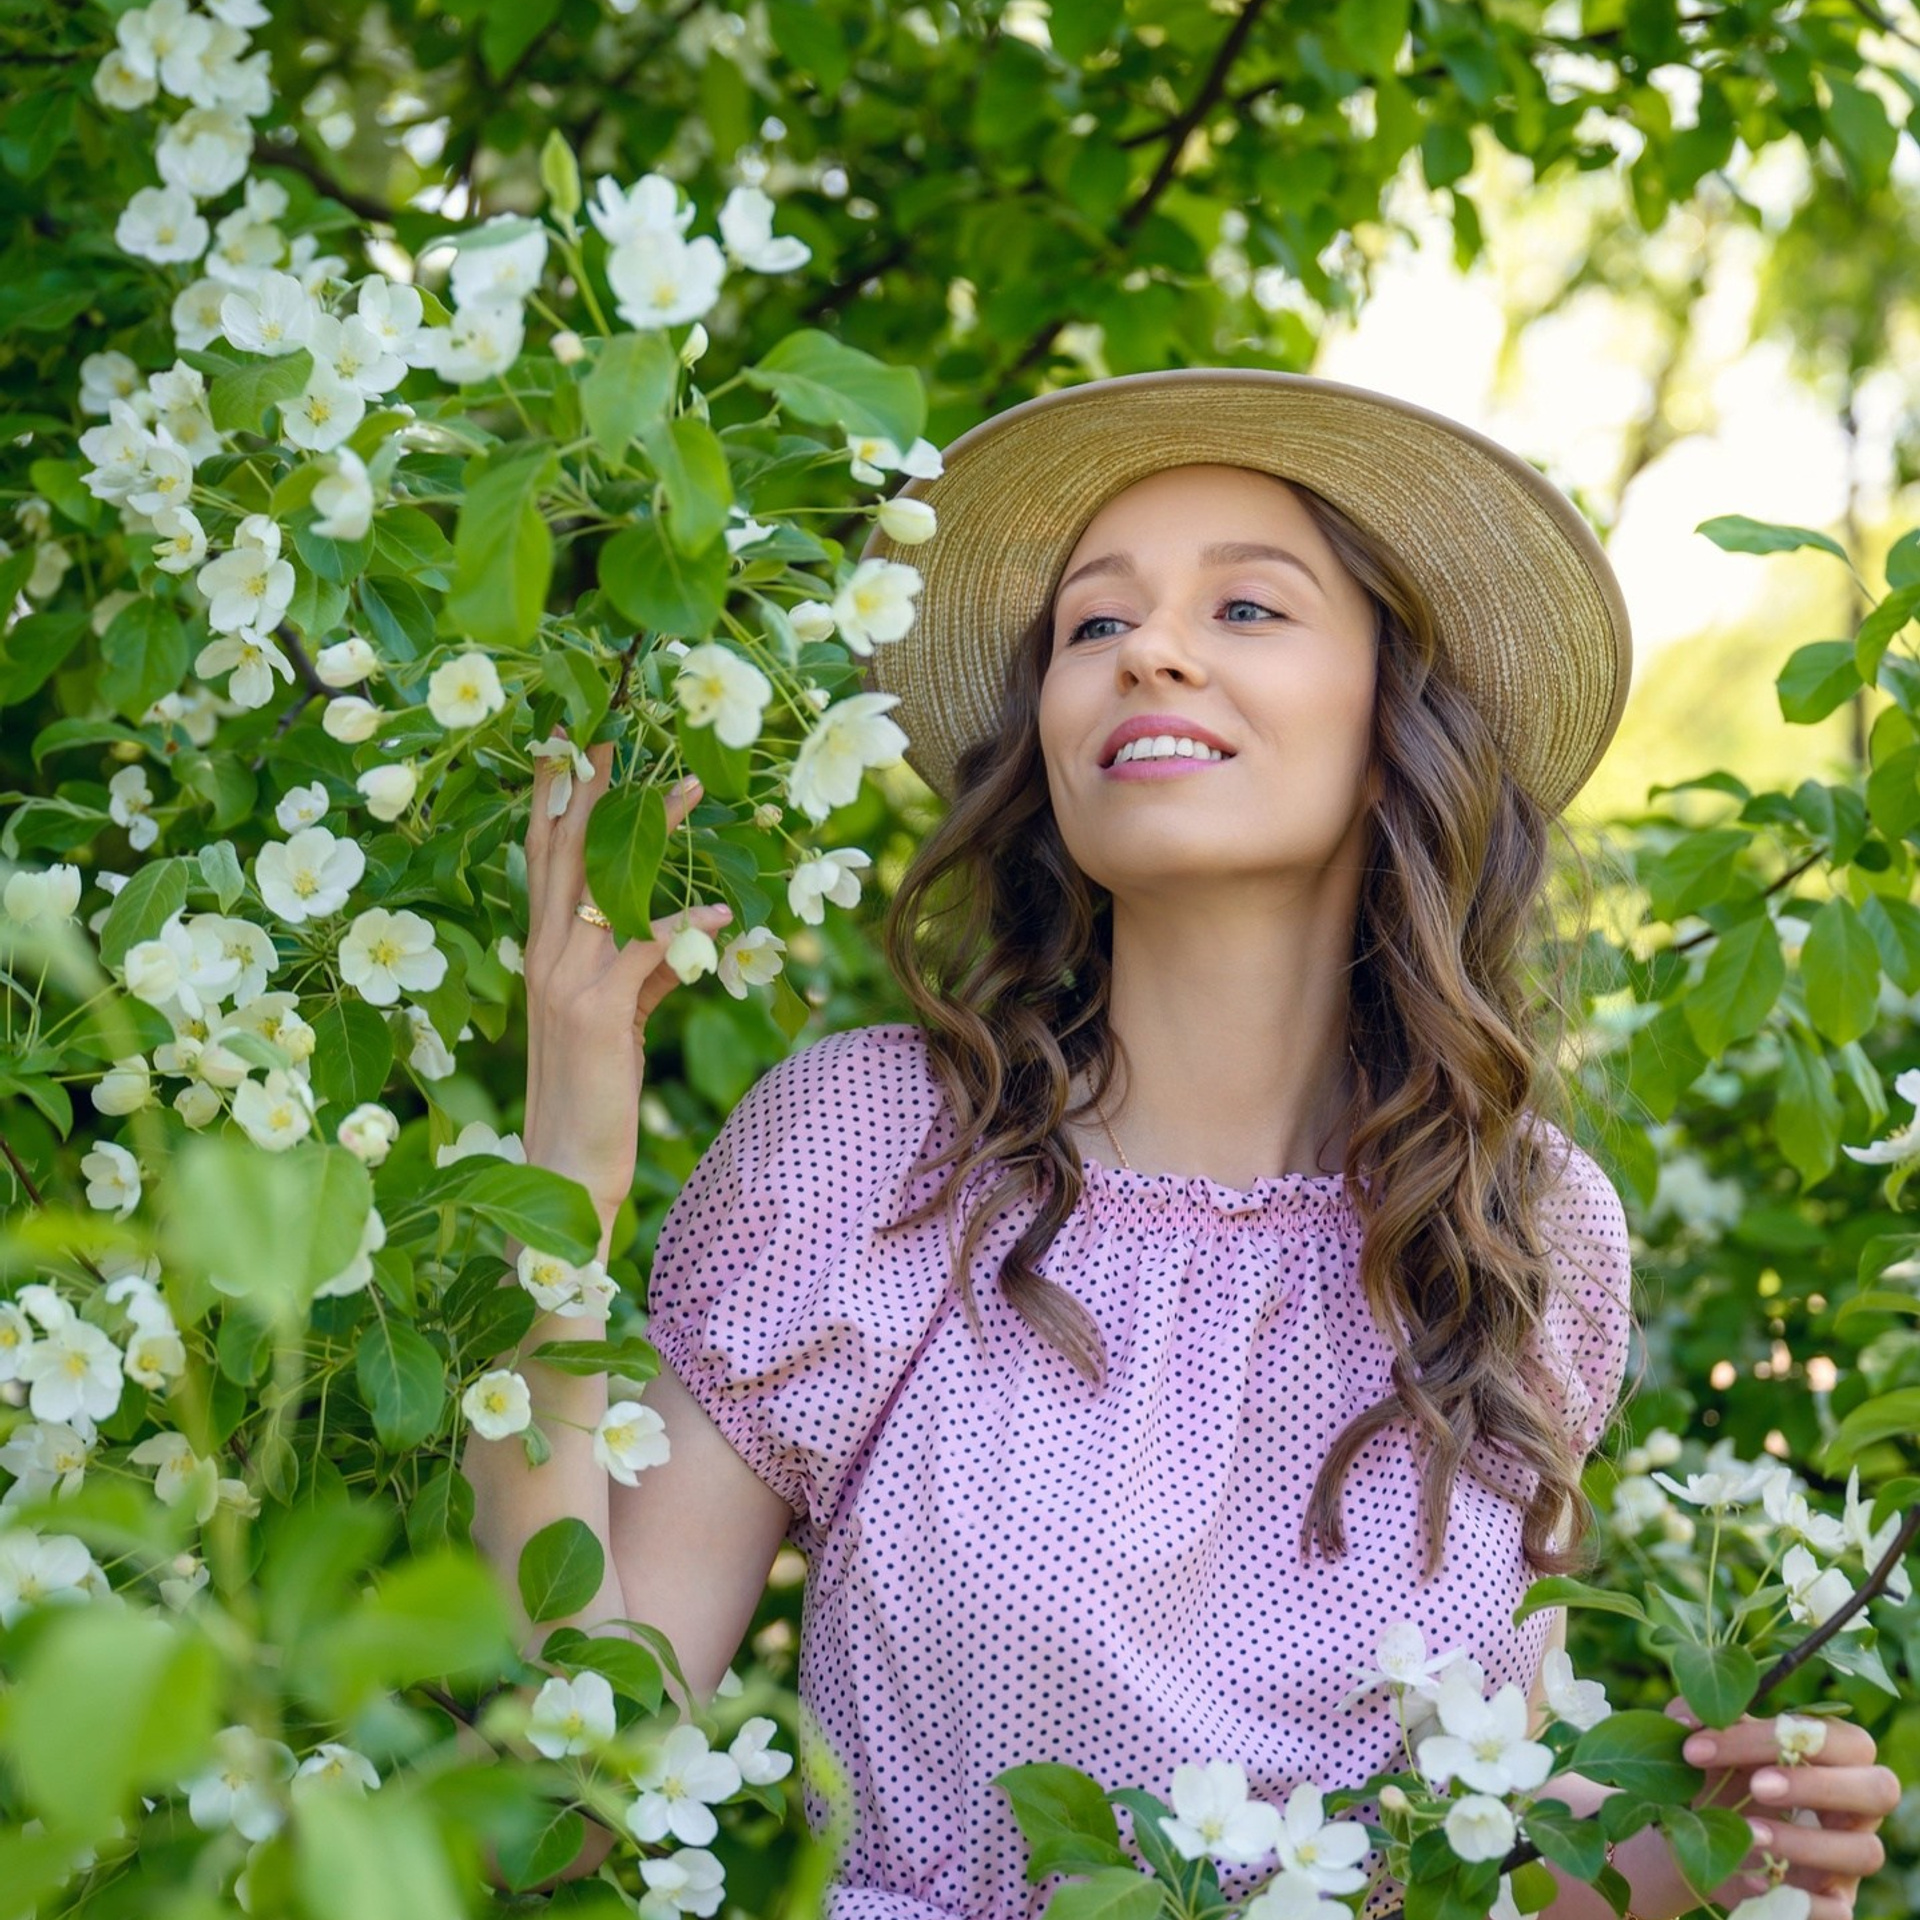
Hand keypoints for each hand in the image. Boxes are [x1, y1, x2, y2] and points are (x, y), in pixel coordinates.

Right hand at [521, 734, 731, 1219]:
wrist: (566, 1162)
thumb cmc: (591, 1088)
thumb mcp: (615, 1015)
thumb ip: (639, 967)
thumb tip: (679, 929)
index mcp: (540, 950)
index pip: (542, 859)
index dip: (554, 801)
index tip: (573, 747)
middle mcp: (541, 956)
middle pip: (563, 854)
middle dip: (587, 790)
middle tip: (613, 735)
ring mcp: (564, 983)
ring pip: (603, 888)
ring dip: (651, 834)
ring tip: (689, 789)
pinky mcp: (597, 1015)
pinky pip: (642, 953)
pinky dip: (680, 928)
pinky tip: (716, 913)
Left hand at [1665, 1700, 1900, 1918]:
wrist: (1701, 1837)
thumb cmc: (1719, 1775)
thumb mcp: (1704, 1742)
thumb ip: (1694, 1717)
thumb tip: (1688, 1721)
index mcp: (1834, 1752)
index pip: (1830, 1735)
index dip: (1767, 1737)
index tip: (1698, 1748)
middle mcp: (1856, 1803)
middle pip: (1879, 1788)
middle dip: (1817, 1785)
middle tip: (1757, 1786)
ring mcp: (1850, 1855)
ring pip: (1864, 1851)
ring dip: (1804, 1843)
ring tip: (1748, 1834)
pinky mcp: (1834, 1900)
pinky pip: (1840, 1911)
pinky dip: (1800, 1901)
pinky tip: (1755, 1881)